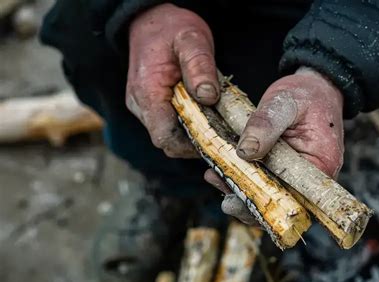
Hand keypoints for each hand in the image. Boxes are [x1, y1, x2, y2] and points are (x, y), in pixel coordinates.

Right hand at [126, 4, 218, 157]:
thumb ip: (199, 66)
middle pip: (167, 141)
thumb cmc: (170, 28)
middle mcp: (140, 105)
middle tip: (220, 133)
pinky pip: (167, 125)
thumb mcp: (191, 39)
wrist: (150, 20)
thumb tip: (208, 97)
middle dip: (194, 142)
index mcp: (147, 92)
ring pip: (167, 135)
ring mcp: (142, 108)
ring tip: (213, 122)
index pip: (165, 137)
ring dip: (190, 134)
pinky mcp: (148, 107)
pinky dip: (186, 126)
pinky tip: (202, 115)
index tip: (215, 139)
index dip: (190, 145)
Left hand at [205, 67, 344, 224]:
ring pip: (269, 197)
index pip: (296, 198)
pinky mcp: (282, 173)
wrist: (313, 88)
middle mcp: (311, 179)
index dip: (267, 204)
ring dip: (241, 193)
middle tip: (223, 198)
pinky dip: (242, 182)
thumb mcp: (285, 103)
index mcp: (322, 165)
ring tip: (215, 178)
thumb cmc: (306, 94)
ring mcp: (296, 178)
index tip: (240, 201)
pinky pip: (263, 185)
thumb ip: (266, 124)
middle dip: (249, 203)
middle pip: (281, 204)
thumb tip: (245, 152)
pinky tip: (220, 173)